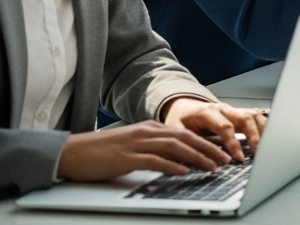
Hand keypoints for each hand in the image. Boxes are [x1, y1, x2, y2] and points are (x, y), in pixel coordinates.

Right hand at [57, 120, 230, 181]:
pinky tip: (184, 171)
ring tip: (212, 166)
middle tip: (225, 160)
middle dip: (209, 148)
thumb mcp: (135, 146)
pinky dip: (172, 165)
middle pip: (186, 137)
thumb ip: (156, 150)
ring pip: (175, 147)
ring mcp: (137, 143)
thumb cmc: (102, 152)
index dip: (207, 142)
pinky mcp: (126, 157)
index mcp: (150, 128)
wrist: (72, 152)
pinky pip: (154, 160)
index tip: (222, 151)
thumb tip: (179, 161)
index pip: (185, 133)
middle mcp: (147, 132)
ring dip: (197, 157)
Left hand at [162, 98, 266, 161]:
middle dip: (254, 136)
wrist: (183, 105)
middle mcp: (224, 108)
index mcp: (207, 112)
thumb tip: (194, 159)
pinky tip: (269, 138)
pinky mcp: (240, 113)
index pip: (225, 127)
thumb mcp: (175, 129)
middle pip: (245, 118)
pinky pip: (257, 117)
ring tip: (266, 148)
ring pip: (254, 116)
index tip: (238, 158)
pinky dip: (265, 127)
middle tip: (257, 153)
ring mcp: (234, 109)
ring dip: (262, 131)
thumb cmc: (181, 118)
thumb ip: (185, 142)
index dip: (233, 143)